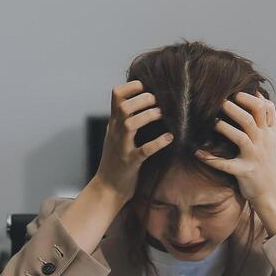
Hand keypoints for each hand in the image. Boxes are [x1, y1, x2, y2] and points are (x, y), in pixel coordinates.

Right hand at [92, 80, 171, 203]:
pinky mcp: (131, 163)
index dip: (132, 86)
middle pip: (123, 107)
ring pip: (130, 124)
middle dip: (142, 99)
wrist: (106, 189)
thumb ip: (123, 119)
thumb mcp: (116, 136)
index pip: (116, 95)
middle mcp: (116, 133)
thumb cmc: (115, 160)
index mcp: (113, 124)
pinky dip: (158, 143)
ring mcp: (122, 148)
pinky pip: (144, 150)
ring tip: (162, 114)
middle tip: (157, 100)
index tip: (147, 86)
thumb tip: (141, 100)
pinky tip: (169, 137)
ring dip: (148, 116)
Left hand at [197, 91, 275, 233]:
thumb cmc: (269, 161)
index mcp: (270, 132)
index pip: (265, 108)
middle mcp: (263, 142)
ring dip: (224, 128)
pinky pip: (225, 165)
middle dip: (235, 108)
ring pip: (240, 138)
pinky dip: (210, 159)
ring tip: (212, 121)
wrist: (274, 192)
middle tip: (220, 101)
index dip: (250, 97)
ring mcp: (254, 157)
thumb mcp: (273, 137)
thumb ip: (268, 117)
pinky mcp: (245, 172)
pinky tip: (197, 153)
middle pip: (251, 119)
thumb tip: (257, 92)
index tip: (236, 91)